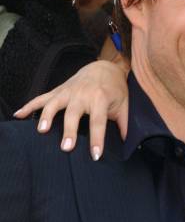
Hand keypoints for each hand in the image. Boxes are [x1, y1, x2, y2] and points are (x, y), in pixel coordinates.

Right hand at [13, 60, 129, 160]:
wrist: (105, 67)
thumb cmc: (115, 89)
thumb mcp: (124, 104)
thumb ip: (124, 123)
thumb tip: (129, 143)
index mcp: (101, 98)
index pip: (99, 121)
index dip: (97, 139)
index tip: (94, 155)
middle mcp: (83, 94)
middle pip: (74, 113)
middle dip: (70, 130)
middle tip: (66, 148)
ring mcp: (69, 91)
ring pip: (55, 103)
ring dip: (47, 116)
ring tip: (41, 130)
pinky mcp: (59, 90)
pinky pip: (42, 98)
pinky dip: (29, 105)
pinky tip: (18, 115)